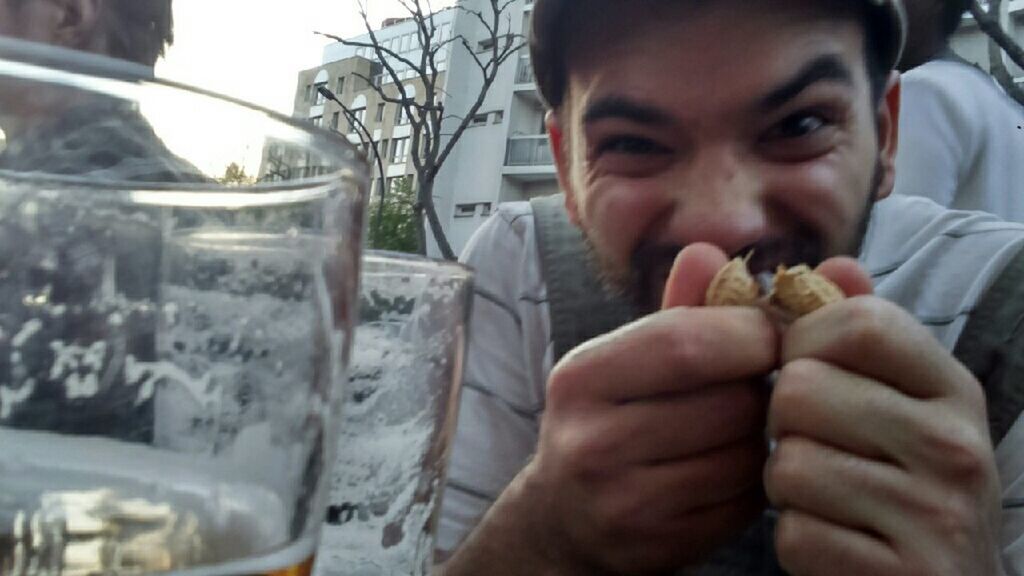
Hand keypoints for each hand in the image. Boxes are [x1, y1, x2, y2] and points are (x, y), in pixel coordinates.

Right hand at [484, 243, 774, 573]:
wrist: (563, 520)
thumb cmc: (606, 420)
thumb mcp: (624, 358)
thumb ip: (676, 307)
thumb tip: (711, 251)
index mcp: (581, 378)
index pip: (687, 343)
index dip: (750, 332)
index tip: (770, 331)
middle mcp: (592, 443)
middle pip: (727, 403)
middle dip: (761, 387)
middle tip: (765, 380)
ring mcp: (625, 502)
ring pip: (744, 455)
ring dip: (763, 435)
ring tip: (746, 423)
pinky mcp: (659, 547)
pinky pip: (744, 504)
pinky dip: (755, 481)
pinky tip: (735, 467)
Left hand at [765, 258, 1002, 575]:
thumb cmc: (904, 483)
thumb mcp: (899, 402)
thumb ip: (859, 332)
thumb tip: (830, 264)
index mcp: (952, 388)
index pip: (853, 321)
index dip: (801, 343)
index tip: (808, 373)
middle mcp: (955, 445)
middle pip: (799, 390)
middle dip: (785, 425)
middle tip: (818, 449)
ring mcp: (936, 514)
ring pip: (786, 465)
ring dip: (786, 488)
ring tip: (829, 498)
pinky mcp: (904, 574)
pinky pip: (794, 535)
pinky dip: (799, 543)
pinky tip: (837, 543)